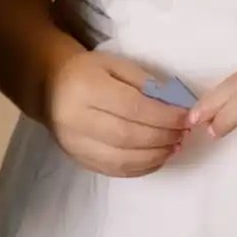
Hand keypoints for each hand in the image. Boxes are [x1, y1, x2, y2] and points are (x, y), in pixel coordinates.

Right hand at [45, 44, 191, 177]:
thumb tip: (175, 107)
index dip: (164, 116)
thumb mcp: (115, 65)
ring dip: (156, 155)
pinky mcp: (79, 160)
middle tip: (183, 133)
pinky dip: (142, 167)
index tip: (186, 117)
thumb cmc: (88, 72)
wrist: (50, 88)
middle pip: (128, 136)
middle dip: (163, 137)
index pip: (132, 108)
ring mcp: (76, 145)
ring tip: (175, 146)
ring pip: (123, 159)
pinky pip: (115, 170)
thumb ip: (145, 83)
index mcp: (86, 89)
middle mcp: (77, 120)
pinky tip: (158, 157)